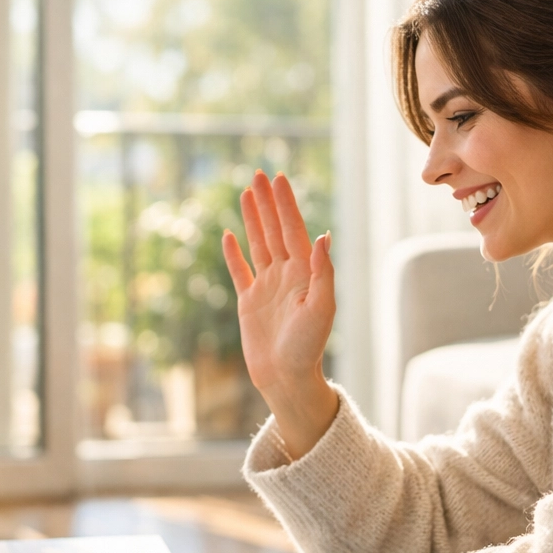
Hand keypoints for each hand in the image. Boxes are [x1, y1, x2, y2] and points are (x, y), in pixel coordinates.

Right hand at [222, 171, 339, 458]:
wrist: (286, 378)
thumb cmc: (308, 346)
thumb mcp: (322, 308)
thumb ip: (322, 271)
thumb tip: (323, 235)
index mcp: (305, 273)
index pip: (293, 229)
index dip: (285, 204)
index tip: (278, 179)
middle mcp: (286, 275)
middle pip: (274, 230)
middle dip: (267, 203)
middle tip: (259, 174)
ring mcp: (267, 287)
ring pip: (258, 244)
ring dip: (252, 219)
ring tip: (245, 194)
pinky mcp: (249, 302)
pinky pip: (240, 271)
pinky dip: (234, 253)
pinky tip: (229, 235)